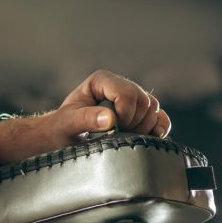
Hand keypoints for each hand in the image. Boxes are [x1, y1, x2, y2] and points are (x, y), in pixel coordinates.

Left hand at [0, 70, 170, 162]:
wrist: (63, 141)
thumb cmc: (61, 130)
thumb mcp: (67, 124)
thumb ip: (86, 119)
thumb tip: (111, 119)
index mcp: (102, 81)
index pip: (127, 93)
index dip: (124, 114)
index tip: (111, 130)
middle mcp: (120, 86)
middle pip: (144, 102)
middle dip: (134, 123)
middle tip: (115, 136)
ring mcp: (133, 101)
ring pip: (154, 110)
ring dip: (144, 128)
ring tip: (122, 138)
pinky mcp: (141, 116)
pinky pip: (161, 119)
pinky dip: (158, 130)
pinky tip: (147, 139)